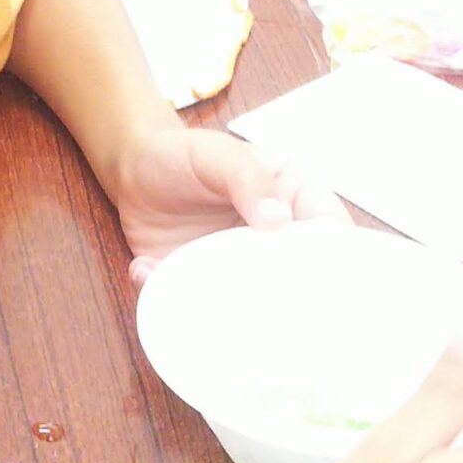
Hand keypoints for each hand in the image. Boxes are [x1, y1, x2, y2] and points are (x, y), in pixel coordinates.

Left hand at [112, 116, 346, 283]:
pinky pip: (201, 307)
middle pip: (300, 278)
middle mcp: (276, 240)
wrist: (131, 171)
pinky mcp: (204, 287)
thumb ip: (247, 179)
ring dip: (226, 306)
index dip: (329, 257)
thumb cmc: (182, 154)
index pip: (331, 232)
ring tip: (193, 288)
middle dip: (283, 297)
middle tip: (253, 300)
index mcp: (294, 199)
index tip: (310, 277)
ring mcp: (241, 268)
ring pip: (254, 304)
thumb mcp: (216, 155)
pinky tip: (149, 270)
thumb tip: (278, 220)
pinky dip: (176, 301)